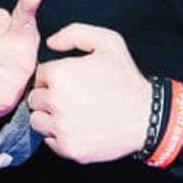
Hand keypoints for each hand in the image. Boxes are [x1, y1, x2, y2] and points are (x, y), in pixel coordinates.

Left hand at [29, 24, 151, 163]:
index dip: (56, 77)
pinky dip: (60, 136)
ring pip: (38, 120)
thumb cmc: (127, 80)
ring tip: (74, 113)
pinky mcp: (68, 148)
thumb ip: (74, 34)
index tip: (73, 82)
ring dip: (50, 117)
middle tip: (74, 98)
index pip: (40, 74)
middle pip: (35, 98)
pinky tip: (79, 127)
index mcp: (60, 74)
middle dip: (50, 96)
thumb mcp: (108, 42)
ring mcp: (61, 127)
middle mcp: (56, 101)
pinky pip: (49, 141)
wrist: (147, 116)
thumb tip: (51, 43)